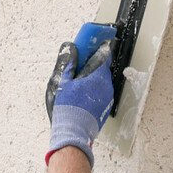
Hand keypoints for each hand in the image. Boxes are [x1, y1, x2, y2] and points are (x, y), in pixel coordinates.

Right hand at [44, 38, 113, 167]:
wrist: (74, 132)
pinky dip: (95, 91)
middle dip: (95, 64)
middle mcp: (106, 86)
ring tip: (81, 82)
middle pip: (103, 69)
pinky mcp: (106, 107)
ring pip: (103, 82)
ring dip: (94, 79)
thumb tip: (71, 48)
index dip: (101, 47)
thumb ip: (69, 63)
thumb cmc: (68, 108)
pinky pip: (102, 93)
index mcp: (98, 76)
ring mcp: (108, 97)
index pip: (105, 55)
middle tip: (82, 64)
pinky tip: (84, 95)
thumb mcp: (64, 83)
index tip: (98, 41)